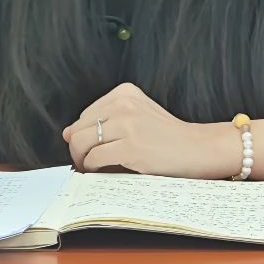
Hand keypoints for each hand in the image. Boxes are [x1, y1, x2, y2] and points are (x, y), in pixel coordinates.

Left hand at [62, 83, 241, 178]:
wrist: (196, 148)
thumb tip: (67, 133)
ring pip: (80, 143)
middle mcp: (123, 103)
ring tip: (91, 168)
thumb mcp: (138, 114)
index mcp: (124, 92)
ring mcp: (127, 124)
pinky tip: (101, 171)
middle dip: (77, 149)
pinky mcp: (129, 147)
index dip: (83, 136)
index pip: (85, 115)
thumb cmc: (167, 136)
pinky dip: (92, 168)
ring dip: (81, 160)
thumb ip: (106, 118)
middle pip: (78, 128)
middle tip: (86, 163)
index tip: (90, 149)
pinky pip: (94, 158)